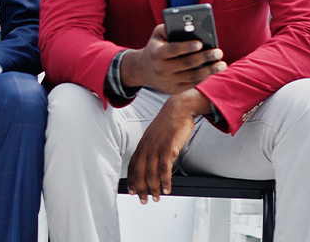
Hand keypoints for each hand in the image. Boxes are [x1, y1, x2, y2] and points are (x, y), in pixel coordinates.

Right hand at [120, 25, 225, 93]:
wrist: (144, 70)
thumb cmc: (156, 47)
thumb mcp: (157, 36)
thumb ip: (169, 27)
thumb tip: (188, 26)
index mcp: (156, 53)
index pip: (173, 50)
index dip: (187, 46)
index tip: (201, 43)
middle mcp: (161, 68)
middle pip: (186, 63)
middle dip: (205, 57)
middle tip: (218, 52)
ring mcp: (167, 81)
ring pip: (192, 75)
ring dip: (209, 70)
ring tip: (222, 64)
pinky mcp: (174, 90)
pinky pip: (192, 83)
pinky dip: (204, 76)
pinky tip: (212, 70)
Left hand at [126, 89, 211, 203]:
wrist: (178, 108)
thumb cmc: (168, 123)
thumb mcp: (155, 135)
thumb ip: (151, 147)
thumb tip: (151, 161)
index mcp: (142, 144)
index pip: (133, 166)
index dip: (131, 180)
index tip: (131, 191)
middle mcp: (147, 146)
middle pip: (140, 172)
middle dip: (140, 188)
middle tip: (143, 200)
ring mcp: (157, 147)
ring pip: (151, 173)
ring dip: (153, 188)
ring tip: (156, 197)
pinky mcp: (169, 148)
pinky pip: (165, 168)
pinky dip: (165, 181)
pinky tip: (167, 189)